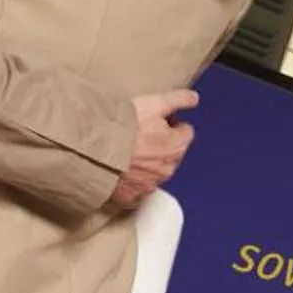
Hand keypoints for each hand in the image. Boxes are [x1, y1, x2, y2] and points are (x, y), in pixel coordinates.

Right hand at [111, 90, 196, 206]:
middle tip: (140, 133)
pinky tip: (120, 167)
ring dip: (146, 163)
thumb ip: (178, 100)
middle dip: (160, 144)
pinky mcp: (130, 194)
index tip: (157, 120)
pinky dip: (130, 179)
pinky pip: (134, 187)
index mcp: (177, 146)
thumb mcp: (155, 103)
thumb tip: (194, 98)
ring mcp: (149, 184)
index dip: (172, 123)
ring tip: (128, 150)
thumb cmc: (126, 126)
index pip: (186, 132)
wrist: (98, 148)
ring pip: (154, 172)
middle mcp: (167, 169)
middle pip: (171, 154)